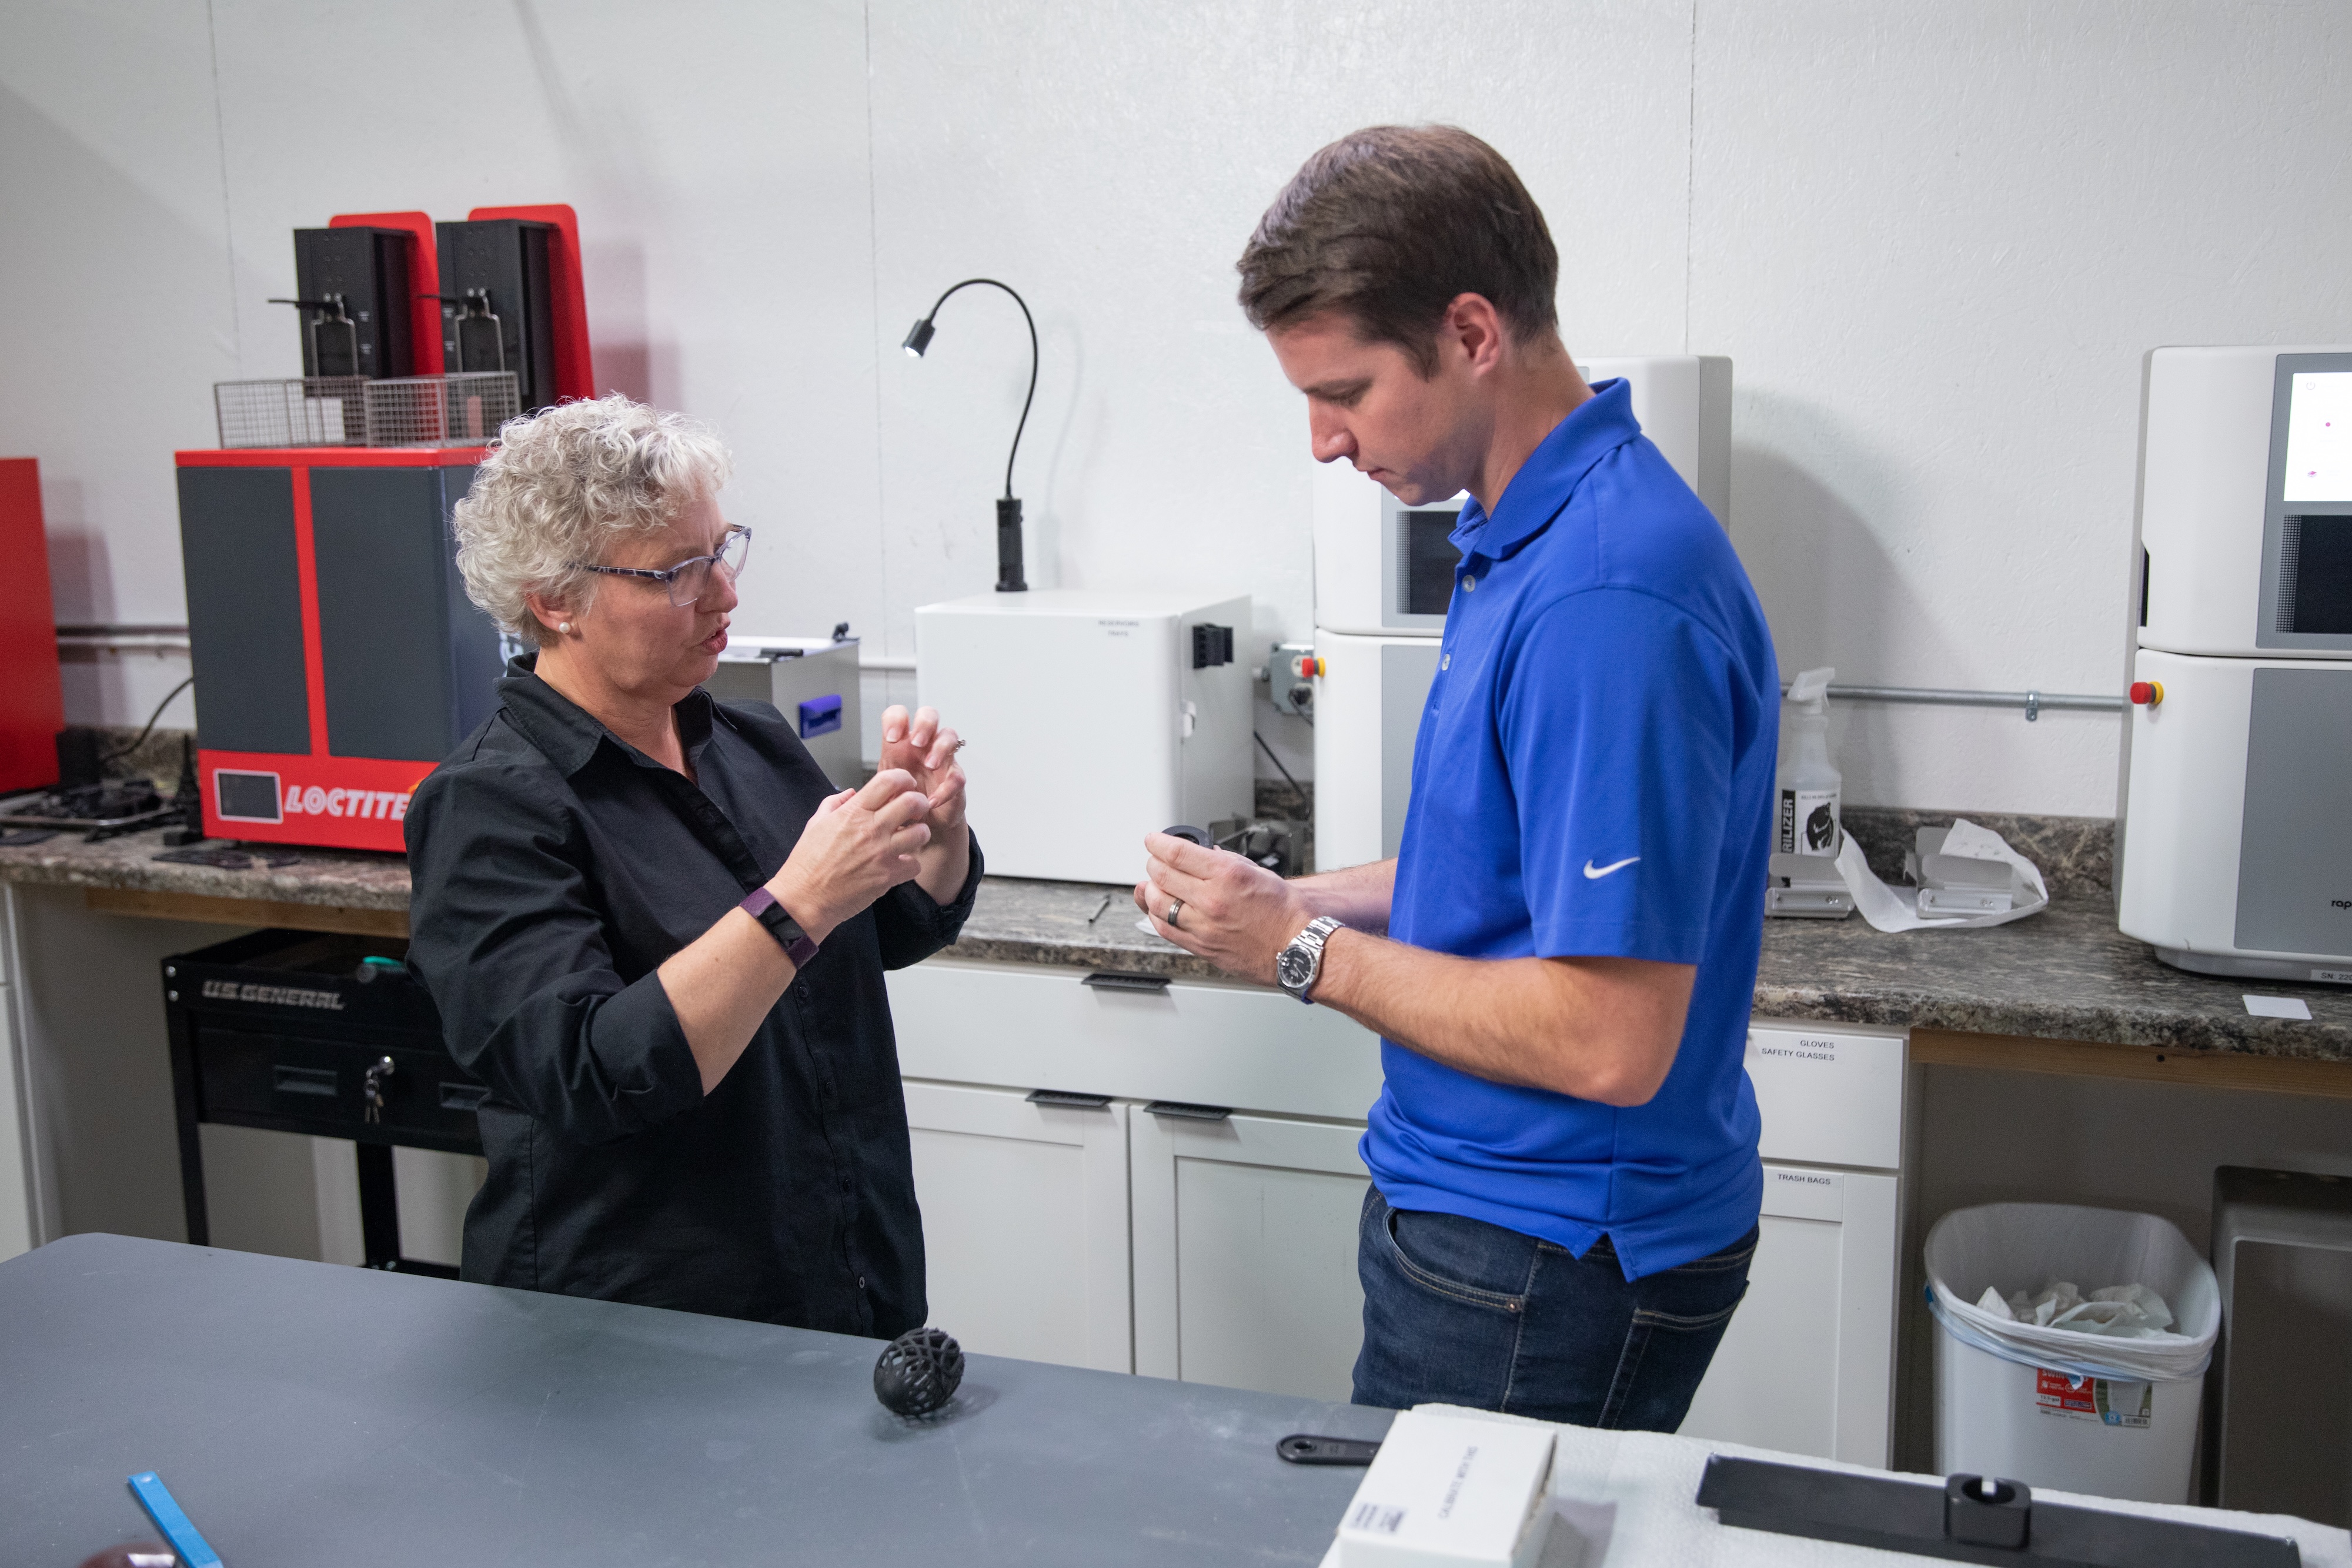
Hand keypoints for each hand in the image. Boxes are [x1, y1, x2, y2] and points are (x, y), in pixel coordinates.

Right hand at [770, 769, 931, 939]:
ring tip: (909, 839)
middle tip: (915, 811)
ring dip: (918, 834)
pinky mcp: (887, 876)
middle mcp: (870, 828)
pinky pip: (915, 864)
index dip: (904, 778)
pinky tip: (898, 865)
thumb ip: (835, 802)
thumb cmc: (807, 862)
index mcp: (853, 812)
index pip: (888, 781)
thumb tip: (851, 792)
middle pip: (912, 802)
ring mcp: (881, 852)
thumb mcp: (816, 823)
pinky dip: (910, 865)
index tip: (906, 785)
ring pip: (921, 833)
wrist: (804, 898)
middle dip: (920, 804)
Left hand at [879, 705, 967, 835]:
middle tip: (917, 743)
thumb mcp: (882, 789)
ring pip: (949, 735)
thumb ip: (873, 784)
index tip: (891, 738)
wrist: (919, 823)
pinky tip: (932, 800)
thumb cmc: (900, 799)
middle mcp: (924, 745)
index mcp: (902, 742)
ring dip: (940, 747)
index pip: (899, 714)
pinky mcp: (955, 778)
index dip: (896, 719)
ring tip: (930, 764)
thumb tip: (853, 792)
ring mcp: (942, 759)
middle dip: (924, 724)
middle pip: (929, 715)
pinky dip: (947, 788)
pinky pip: (957, 775)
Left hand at [1133, 831, 1313, 985]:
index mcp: (1227, 875)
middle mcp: (1211, 900)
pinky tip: (1160, 909)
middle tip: (1156, 860)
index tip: (1153, 840)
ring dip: (1151, 890)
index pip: (1176, 853)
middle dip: (1154, 864)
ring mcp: (1203, 926)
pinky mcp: (1201, 947)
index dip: (1157, 843)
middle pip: (1161, 875)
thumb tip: (1206, 854)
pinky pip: (1165, 929)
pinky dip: (1157, 916)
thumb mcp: (1258, 872)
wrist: (1297, 948)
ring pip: (1157, 903)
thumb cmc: (1286, 913)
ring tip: (1156, 885)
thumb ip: (1226, 861)